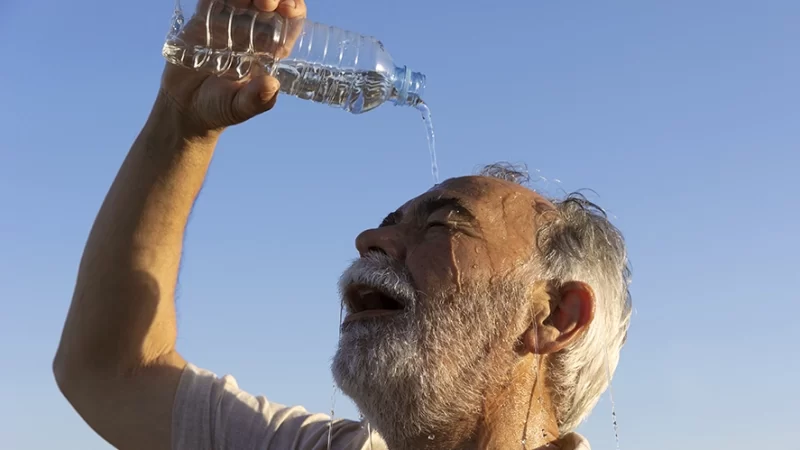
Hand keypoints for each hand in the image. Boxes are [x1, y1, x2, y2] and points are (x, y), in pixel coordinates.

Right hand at [159, 0, 306, 134]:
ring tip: (243, 0)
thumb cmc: (219, 109)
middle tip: (266, 3)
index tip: (287, 9)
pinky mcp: (204, 18)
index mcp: (270, 48)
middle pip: (271, 0)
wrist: (184, 107)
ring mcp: (229, 22)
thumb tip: (271, 85)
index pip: (291, 20)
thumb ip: (255, 100)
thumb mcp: (239, 108)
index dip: (294, 7)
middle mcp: (253, 31)